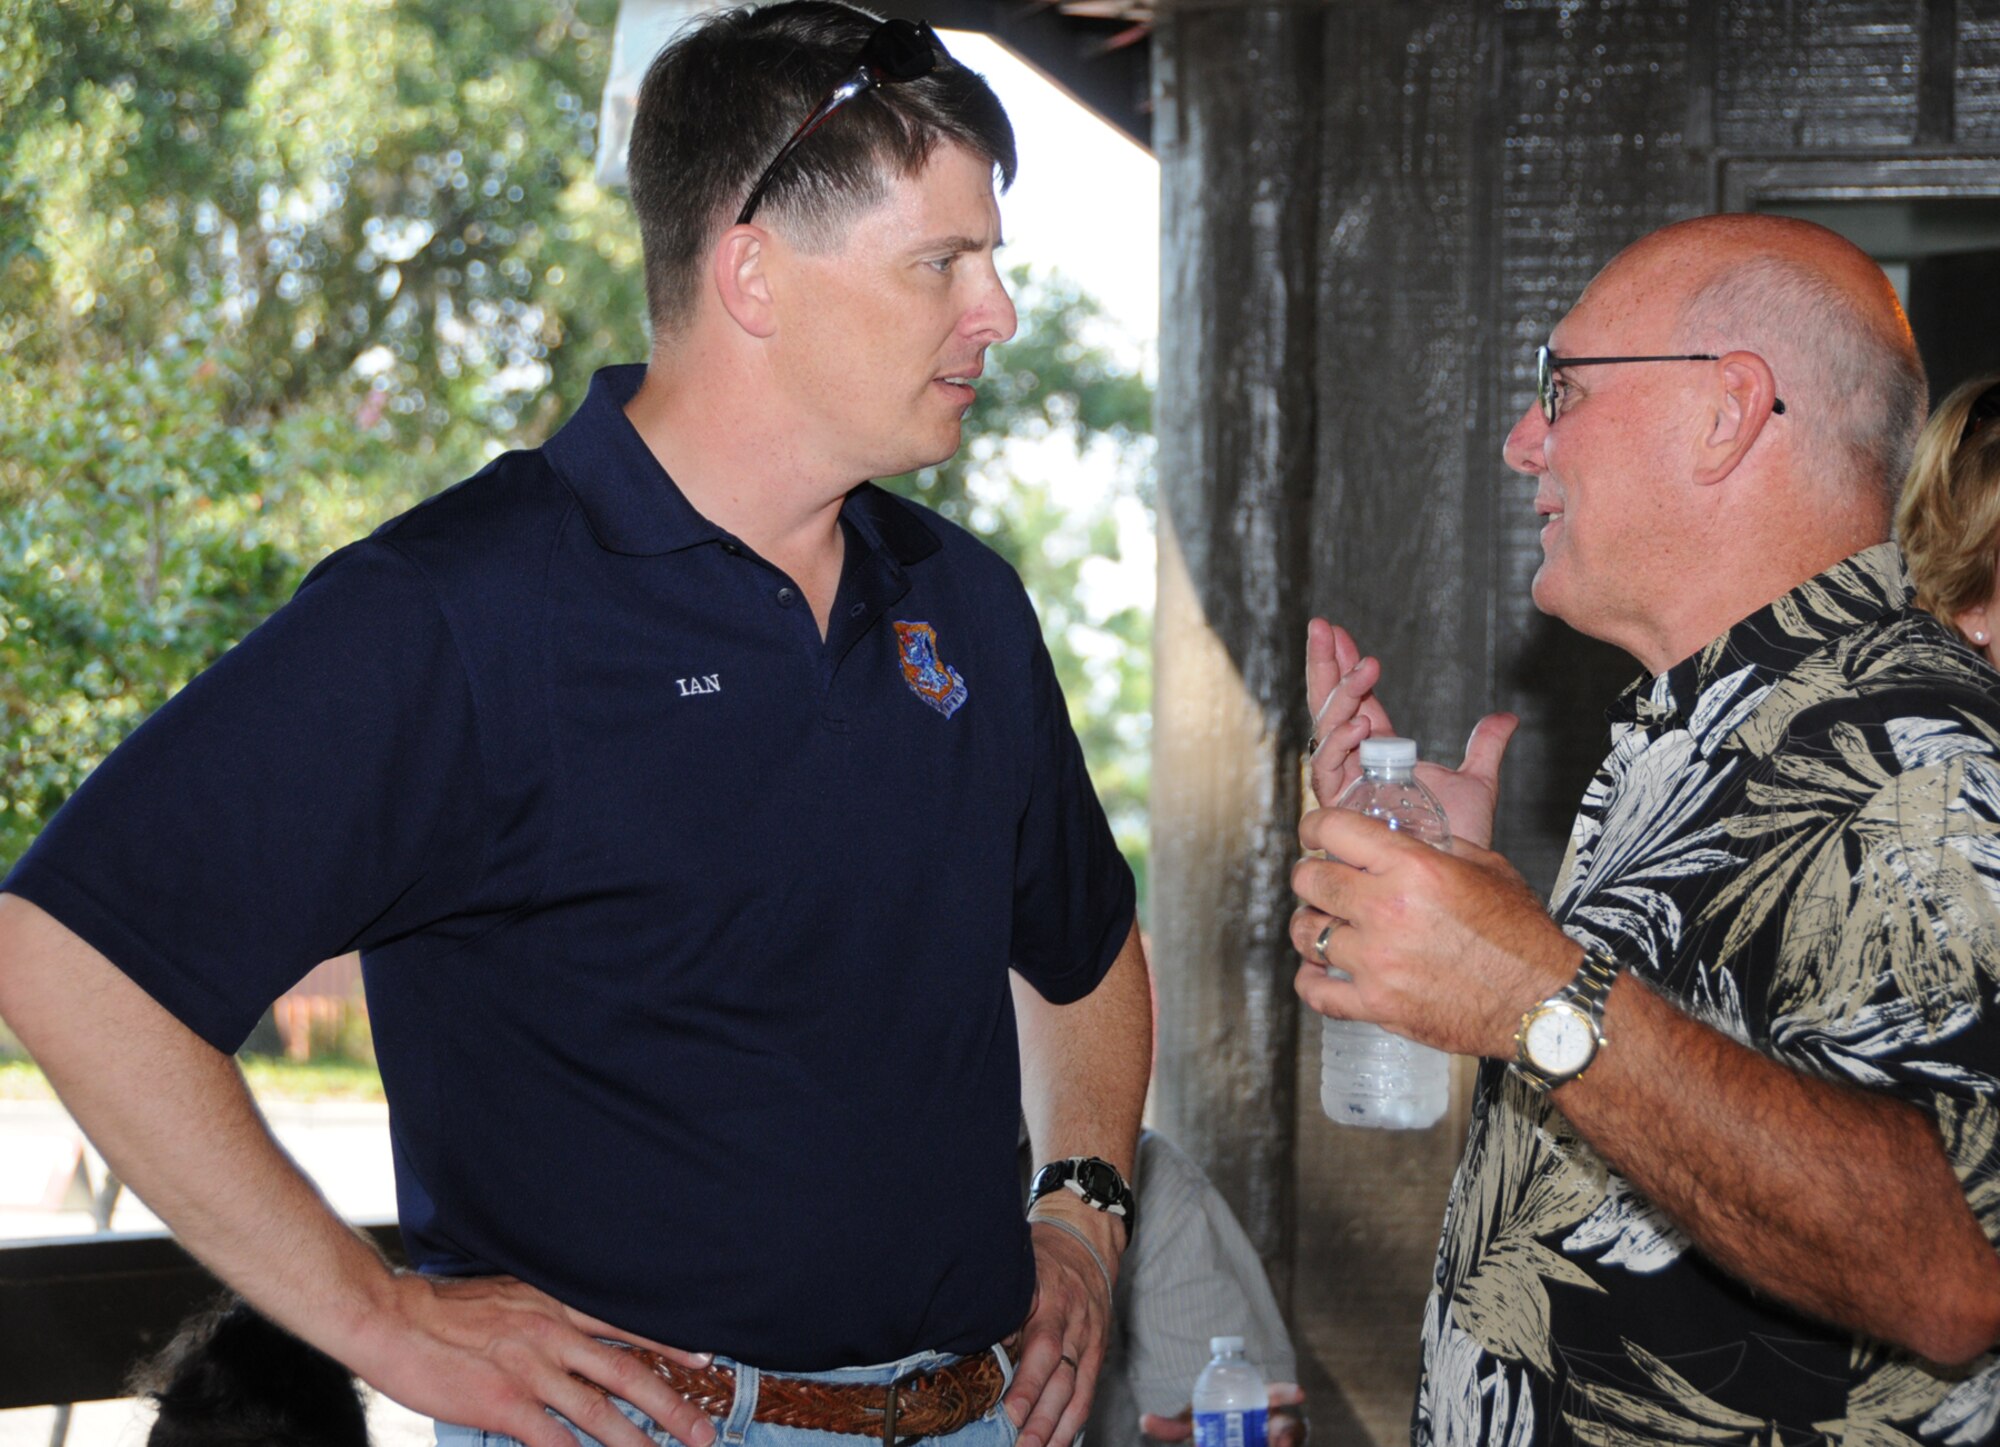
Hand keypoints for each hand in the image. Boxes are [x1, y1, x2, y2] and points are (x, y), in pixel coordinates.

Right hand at [347, 1272, 719, 1446]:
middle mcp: (553, 1334)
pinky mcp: (504, 1405)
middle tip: (706, 1431)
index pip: (626, 1325)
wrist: (391, 1317)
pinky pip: (553, 1440)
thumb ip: (545, 1314)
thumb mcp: (508, 1294)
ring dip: (638, 1440)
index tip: (705, 1362)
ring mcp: (530, 1371)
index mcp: (555, 1305)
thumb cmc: (444, 1309)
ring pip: (599, 1411)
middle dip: (671, 1404)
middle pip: (626, 1373)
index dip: (668, 1345)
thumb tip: (574, 1334)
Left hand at [1006, 1210, 1119, 1446]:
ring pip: (1079, 1393)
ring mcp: (1091, 1341)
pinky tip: (1061, 1442)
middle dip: (1043, 1420)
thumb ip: (1004, 1310)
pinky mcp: (1098, 1353)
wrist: (1087, 1239)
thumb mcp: (1019, 1271)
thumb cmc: (1043, 1255)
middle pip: (1063, 1380)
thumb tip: (977, 1351)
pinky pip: (1089, 1392)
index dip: (1028, 1385)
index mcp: (1054, 1301)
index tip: (1011, 1414)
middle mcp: (1077, 1325)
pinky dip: (1075, 1421)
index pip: (1043, 1349)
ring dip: (1059, 1430)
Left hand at [1140, 1383, 1305, 1446]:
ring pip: (1289, 1440)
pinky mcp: (1276, 1446)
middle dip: (1290, 1432)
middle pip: (1291, 1425)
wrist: (1222, 1439)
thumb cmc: (1211, 1424)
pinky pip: (1285, 1445)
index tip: (1299, 1393)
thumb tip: (1144, 1420)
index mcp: (1255, 1401)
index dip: (1288, 1391)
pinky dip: (1282, 1445)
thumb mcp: (1193, 1423)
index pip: (1277, 1392)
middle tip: (1282, 1440)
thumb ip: (1172, 1426)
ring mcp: (1276, 1441)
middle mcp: (1273, 1423)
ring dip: (1284, 1442)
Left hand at [1290, 808, 1576, 1056]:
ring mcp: (1377, 961)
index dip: (1314, 827)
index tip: (1313, 834)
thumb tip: (1396, 837)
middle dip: (1310, 876)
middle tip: (1320, 881)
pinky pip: (1316, 991)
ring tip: (1324, 925)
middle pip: (1308, 881)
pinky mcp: (1377, 1005)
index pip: (1333, 830)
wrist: (1542, 1000)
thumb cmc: (1521, 935)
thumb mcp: (1484, 866)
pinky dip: (1311, 980)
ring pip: (1306, 933)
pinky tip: (1320, 970)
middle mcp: (1387, 910)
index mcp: (1413, 867)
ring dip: (1310, 926)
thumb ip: (1433, 847)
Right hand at [1304, 619, 1517, 848]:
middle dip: (1324, 666)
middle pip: (1328, 707)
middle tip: (1321, 628)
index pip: (1356, 701)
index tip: (1340, 631)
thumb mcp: (1476, 784)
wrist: (1451, 877)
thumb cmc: (1456, 840)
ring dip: (1341, 695)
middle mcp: (1353, 767)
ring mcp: (1344, 787)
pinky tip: (1362, 719)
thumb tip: (1507, 718)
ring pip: (1325, 731)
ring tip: (1365, 668)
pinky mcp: (1339, 810)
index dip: (1347, 666)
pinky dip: (1341, 741)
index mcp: (1378, 753)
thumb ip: (1485, 749)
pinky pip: (1327, 769)